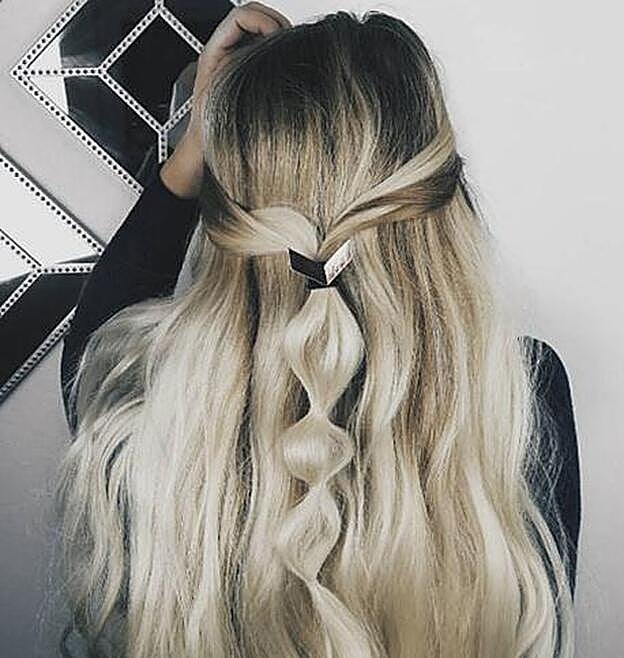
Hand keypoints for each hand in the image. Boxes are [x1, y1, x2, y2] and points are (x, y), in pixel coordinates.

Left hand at [161, 2, 291, 198]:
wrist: (202, 154)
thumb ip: (246, 72)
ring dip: (279, 40)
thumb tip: (273, 51)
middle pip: (255, 16)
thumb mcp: (228, 100)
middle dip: (276, 25)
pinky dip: (279, 56)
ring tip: (288, 59)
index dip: (265, 21)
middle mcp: (225, 54)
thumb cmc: (210, 135)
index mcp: (215, 53)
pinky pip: (266, 54)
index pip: (243, 15)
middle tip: (289, 46)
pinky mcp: (247, 76)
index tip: (278, 41)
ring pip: (263, 34)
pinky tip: (285, 73)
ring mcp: (237, 64)